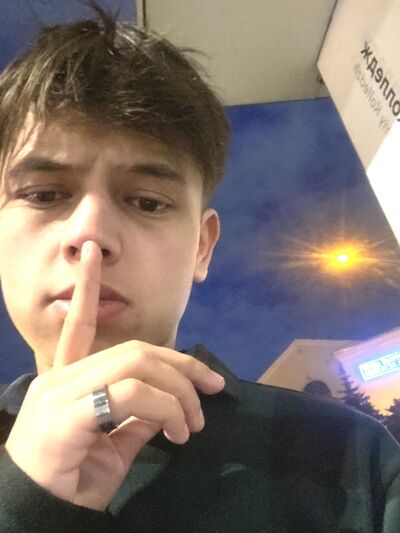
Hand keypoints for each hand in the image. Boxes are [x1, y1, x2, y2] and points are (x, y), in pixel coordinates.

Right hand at [5, 240, 223, 510]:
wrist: (38, 518)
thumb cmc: (72, 480)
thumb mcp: (116, 444)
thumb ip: (140, 418)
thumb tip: (171, 405)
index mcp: (67, 377)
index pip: (79, 323)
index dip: (87, 287)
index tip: (94, 254)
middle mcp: (61, 377)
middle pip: (134, 349)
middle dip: (182, 366)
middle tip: (210, 392)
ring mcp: (61, 393)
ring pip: (136, 366)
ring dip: (177, 392)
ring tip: (192, 424)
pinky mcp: (67, 414)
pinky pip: (130, 395)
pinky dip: (164, 409)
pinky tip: (176, 432)